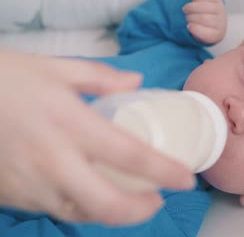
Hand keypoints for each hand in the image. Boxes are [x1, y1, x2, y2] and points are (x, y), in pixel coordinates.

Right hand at [0, 49, 194, 224]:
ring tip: (129, 198)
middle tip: (157, 200)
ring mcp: (30, 183)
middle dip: (141, 211)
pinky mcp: (12, 195)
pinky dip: (81, 207)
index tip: (186, 179)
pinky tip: (90, 193)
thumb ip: (101, 77)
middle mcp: (52, 160)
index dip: (164, 171)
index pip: (130, 155)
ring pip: (81, 214)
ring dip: (112, 213)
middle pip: (107, 204)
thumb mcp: (56, 68)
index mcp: (70, 122)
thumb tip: (137, 83)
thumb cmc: (5, 77)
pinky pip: (55, 209)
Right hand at [183, 0, 226, 44]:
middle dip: (191, 17)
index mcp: (216, 34)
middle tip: (186, 17)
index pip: (208, 34)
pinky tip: (193, 1)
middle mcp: (221, 22)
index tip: (188, 26)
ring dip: (192, 7)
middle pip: (204, 18)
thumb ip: (194, 32)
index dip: (195, 29)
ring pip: (205, 6)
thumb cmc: (202, 28)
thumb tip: (188, 25)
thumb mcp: (197, 35)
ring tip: (186, 9)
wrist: (212, 17)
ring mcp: (220, 8)